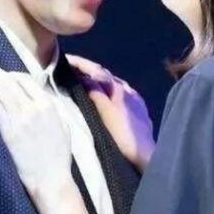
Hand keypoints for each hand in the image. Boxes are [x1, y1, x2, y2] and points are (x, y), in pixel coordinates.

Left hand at [0, 60, 71, 195]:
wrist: (50, 177)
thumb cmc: (59, 154)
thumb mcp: (63, 125)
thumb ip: (51, 108)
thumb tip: (38, 96)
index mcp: (48, 105)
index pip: (27, 81)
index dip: (13, 74)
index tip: (4, 74)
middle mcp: (34, 108)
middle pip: (12, 83)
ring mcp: (20, 119)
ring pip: (3, 92)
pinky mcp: (8, 131)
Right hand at [67, 54, 154, 172]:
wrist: (146, 155)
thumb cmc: (124, 135)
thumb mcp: (106, 113)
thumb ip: (97, 94)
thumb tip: (86, 77)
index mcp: (120, 88)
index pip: (98, 71)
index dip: (82, 64)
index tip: (67, 58)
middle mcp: (129, 90)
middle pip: (106, 75)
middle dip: (89, 70)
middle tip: (72, 67)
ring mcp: (135, 99)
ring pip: (114, 83)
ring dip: (99, 79)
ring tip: (85, 80)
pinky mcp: (139, 110)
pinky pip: (121, 93)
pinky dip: (109, 90)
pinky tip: (108, 95)